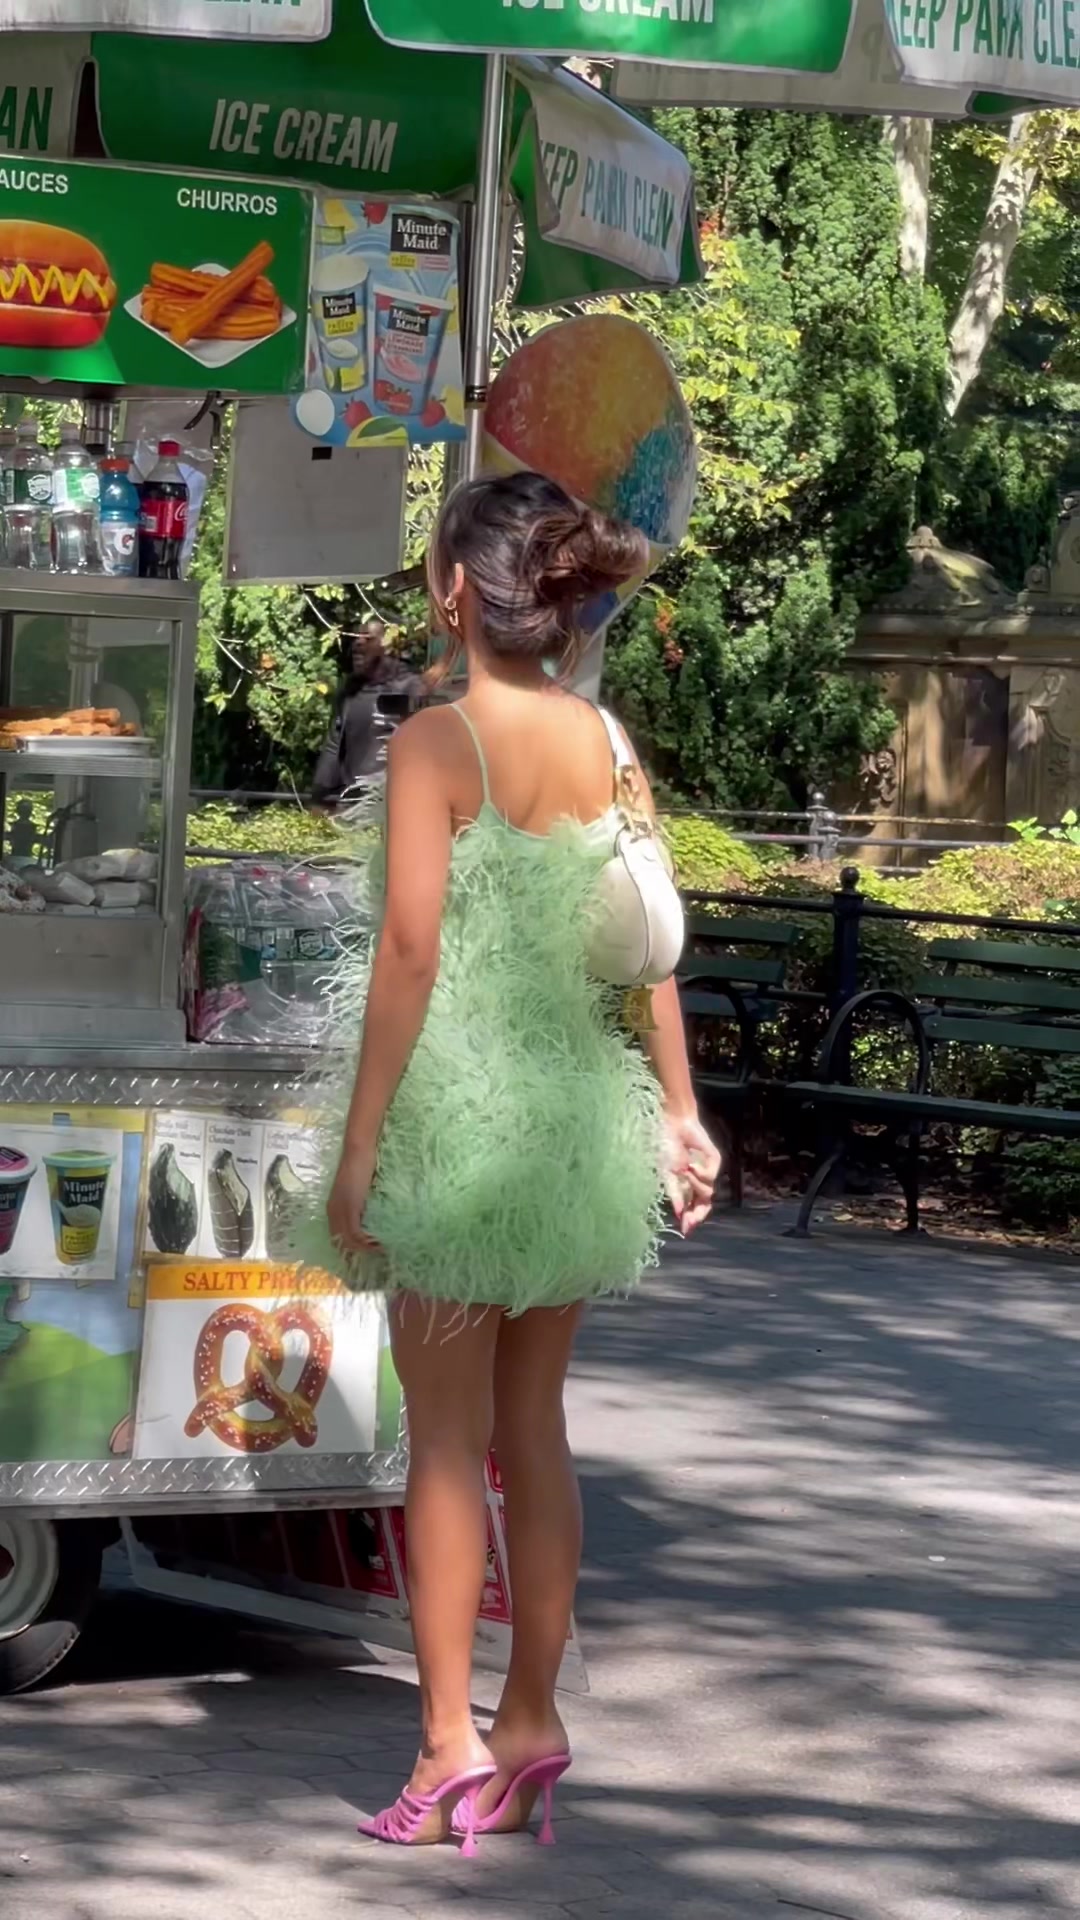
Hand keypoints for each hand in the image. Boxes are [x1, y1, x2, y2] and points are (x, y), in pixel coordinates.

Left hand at [327, 1140, 380, 1255]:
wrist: (359, 1152)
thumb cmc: (361, 1167)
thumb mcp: (358, 1191)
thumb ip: (360, 1205)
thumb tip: (370, 1218)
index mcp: (333, 1209)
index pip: (337, 1236)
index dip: (350, 1247)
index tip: (366, 1252)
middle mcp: (332, 1212)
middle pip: (340, 1242)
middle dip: (356, 1252)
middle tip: (375, 1255)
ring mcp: (340, 1211)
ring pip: (347, 1241)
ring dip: (364, 1249)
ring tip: (380, 1250)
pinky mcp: (350, 1208)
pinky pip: (355, 1234)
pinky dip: (366, 1243)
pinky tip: (378, 1243)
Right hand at [662, 1108, 720, 1235]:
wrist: (674, 1126)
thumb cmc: (666, 1148)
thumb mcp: (667, 1174)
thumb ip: (674, 1193)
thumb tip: (678, 1213)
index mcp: (686, 1186)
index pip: (693, 1207)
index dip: (690, 1219)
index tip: (686, 1230)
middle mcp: (698, 1181)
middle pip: (704, 1205)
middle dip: (698, 1214)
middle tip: (690, 1222)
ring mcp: (708, 1172)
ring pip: (707, 1192)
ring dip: (694, 1184)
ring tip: (684, 1171)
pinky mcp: (715, 1161)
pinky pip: (711, 1177)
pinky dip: (700, 1173)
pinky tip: (691, 1165)